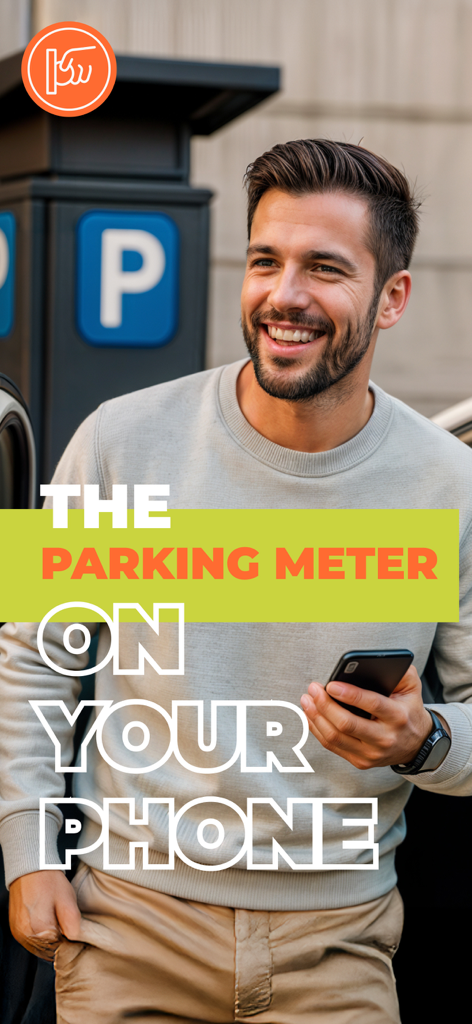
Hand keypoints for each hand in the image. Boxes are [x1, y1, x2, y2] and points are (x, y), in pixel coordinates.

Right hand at [9, 870, 81, 959]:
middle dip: (58, 940)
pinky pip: (30, 941)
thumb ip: (73, 924)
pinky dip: (39, 936)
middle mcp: (26, 935)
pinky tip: (44, 921)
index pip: (59, 948)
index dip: (67, 939)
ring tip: (52, 918)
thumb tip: (73, 939)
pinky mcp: (15, 930)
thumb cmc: (48, 881)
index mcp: (40, 929)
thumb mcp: (68, 899)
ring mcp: (19, 933)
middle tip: (61, 920)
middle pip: (48, 950)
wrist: (29, 869)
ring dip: (48, 939)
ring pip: (39, 947)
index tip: (70, 927)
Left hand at [300, 665, 441, 769]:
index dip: (349, 694)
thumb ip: (400, 672)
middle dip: (325, 705)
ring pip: (335, 738)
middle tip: (313, 688)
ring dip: (316, 717)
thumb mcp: (412, 688)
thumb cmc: (408, 709)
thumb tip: (376, 662)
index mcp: (398, 717)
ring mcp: (372, 754)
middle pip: (347, 724)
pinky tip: (310, 715)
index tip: (330, 684)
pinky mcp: (361, 762)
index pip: (372, 704)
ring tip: (307, 700)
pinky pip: (333, 746)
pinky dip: (317, 730)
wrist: (417, 744)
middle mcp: (385, 738)